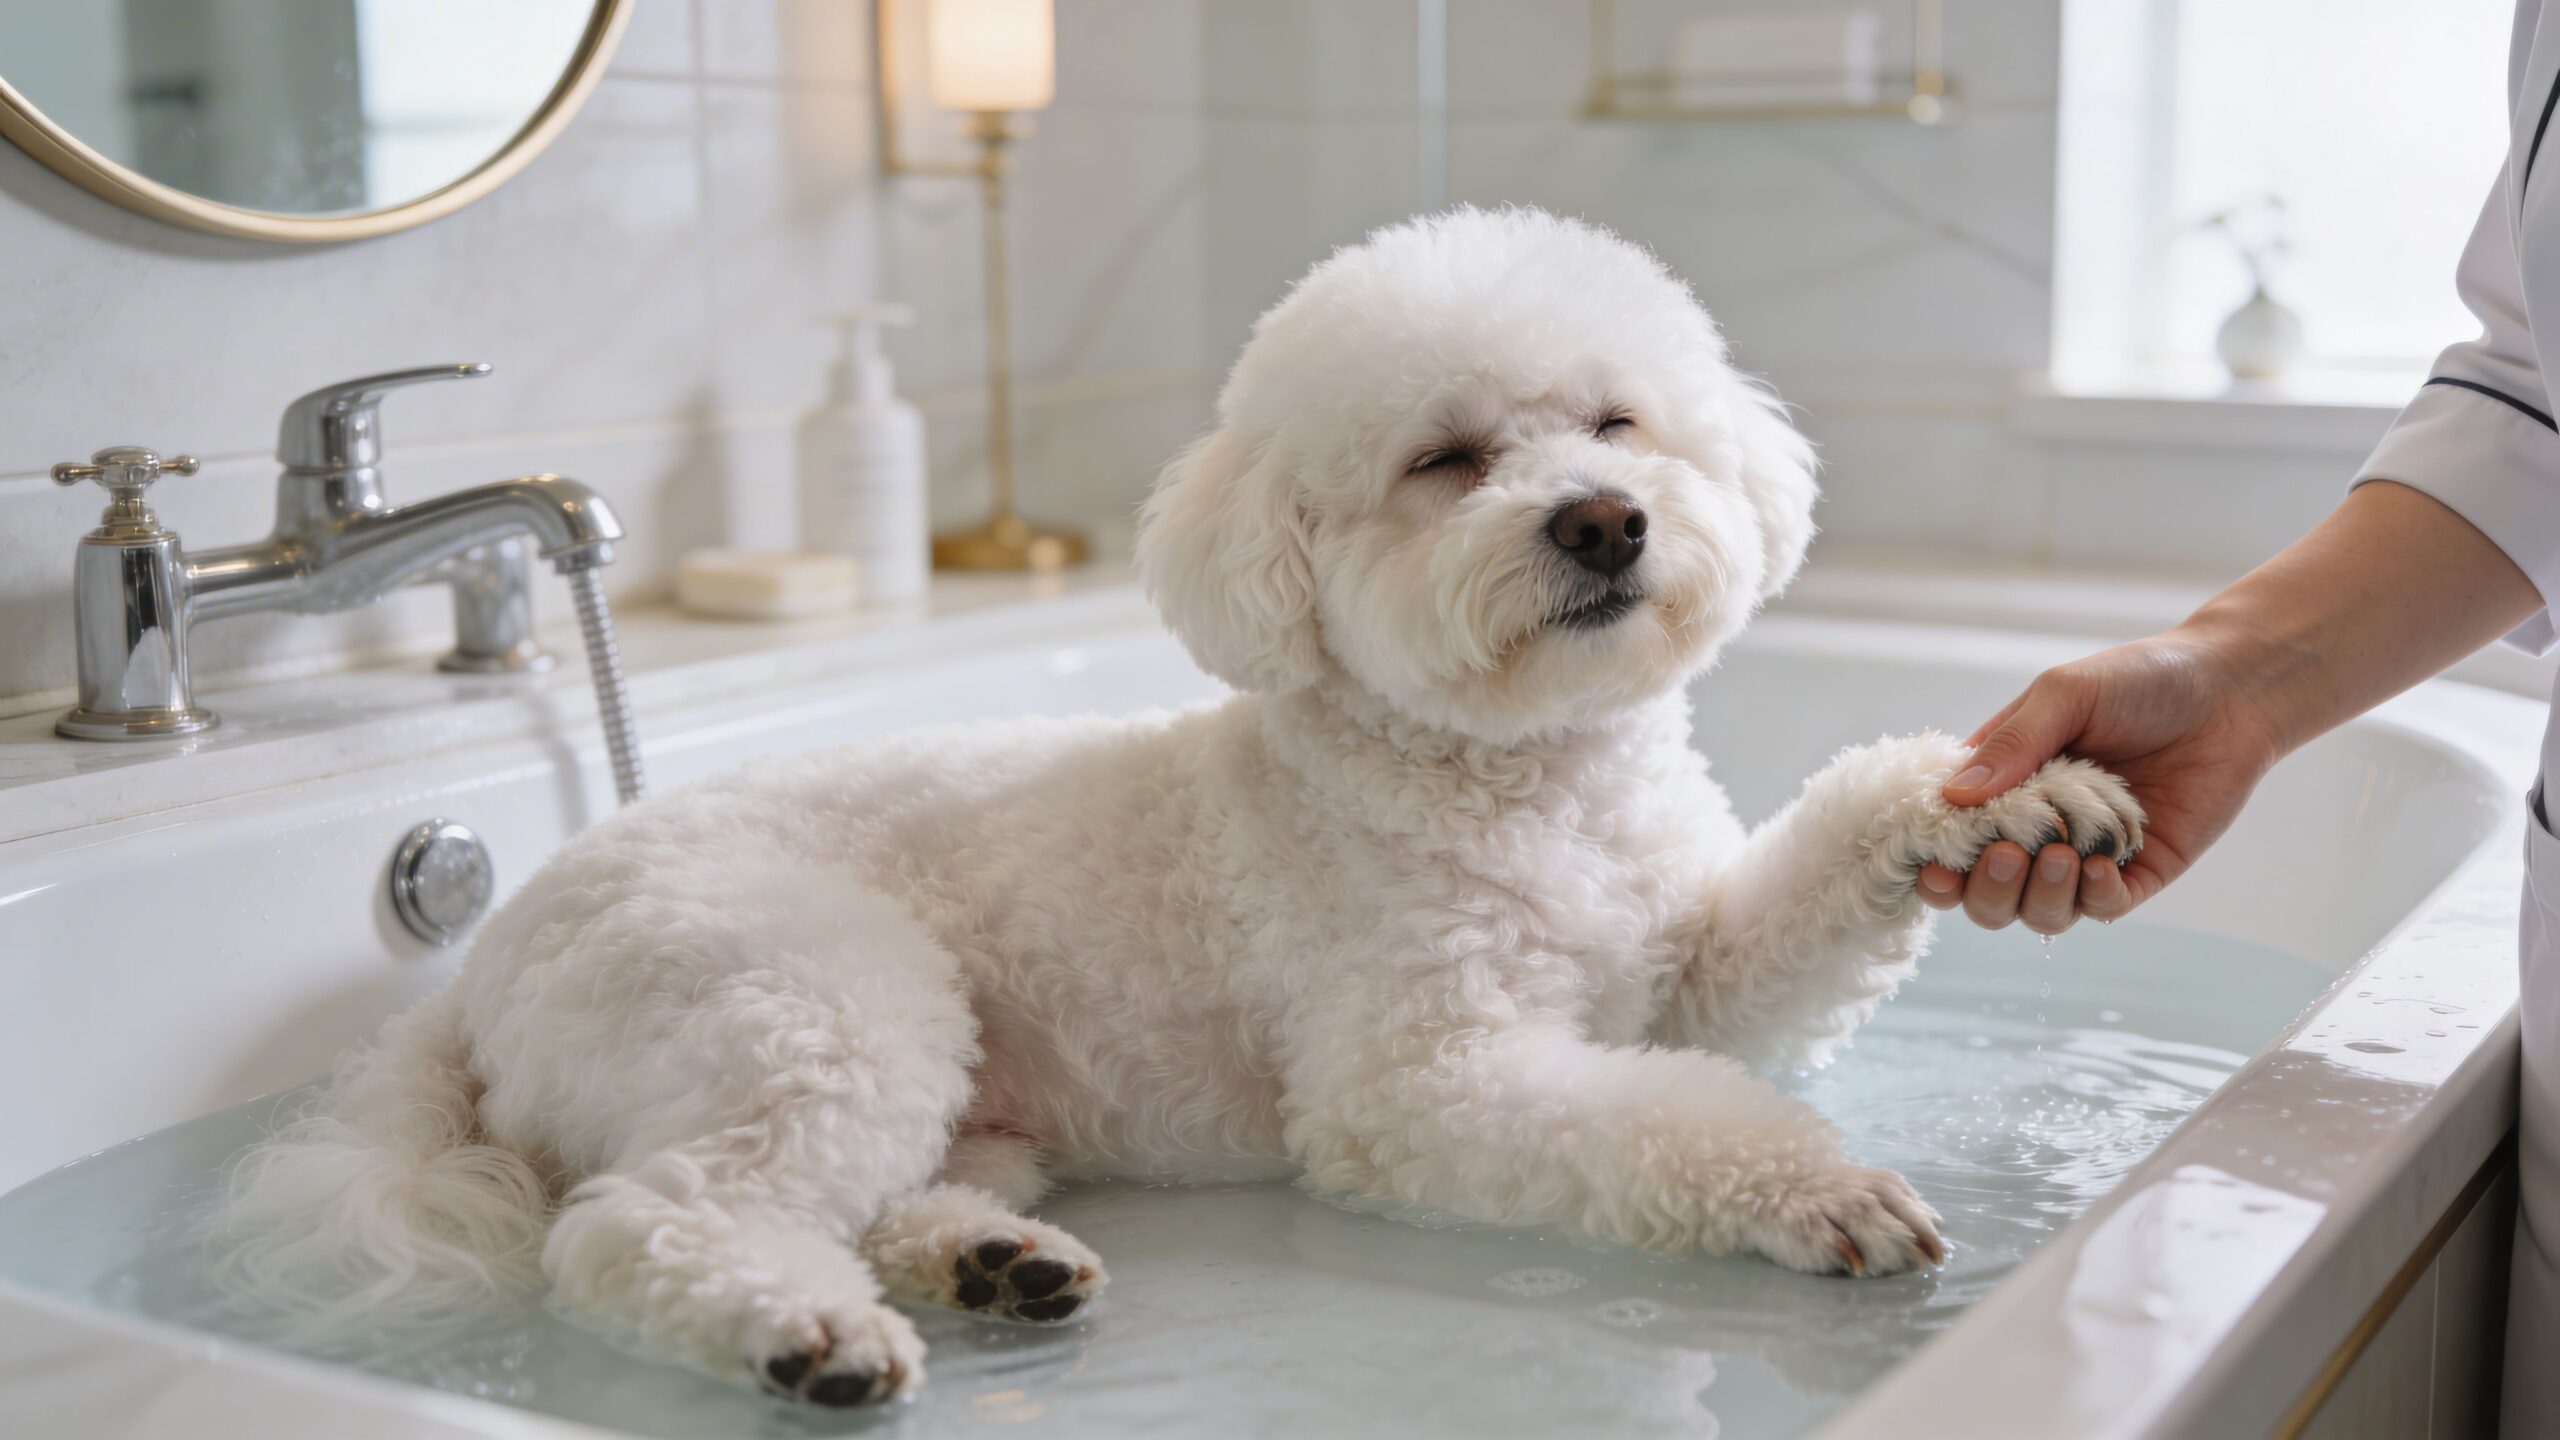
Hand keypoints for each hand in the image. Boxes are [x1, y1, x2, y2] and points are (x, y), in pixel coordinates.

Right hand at [1914, 633, 2285, 935]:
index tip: (1936, 866)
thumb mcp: (2064, 694)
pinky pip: (2102, 908)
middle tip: (2008, 855)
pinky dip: (2094, 896)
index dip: (1935, 865)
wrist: (2231, 690)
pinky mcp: (2138, 870)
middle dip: (1986, 891)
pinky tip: (2100, 865)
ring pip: (2039, 912)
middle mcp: (2037, 829)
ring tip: (2064, 858)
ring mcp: (2086, 854)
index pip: (1949, 841)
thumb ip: (2012, 744)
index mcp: (2002, 785)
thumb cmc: (2139, 679)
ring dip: (2040, 897)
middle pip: (1987, 896)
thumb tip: (1953, 797)